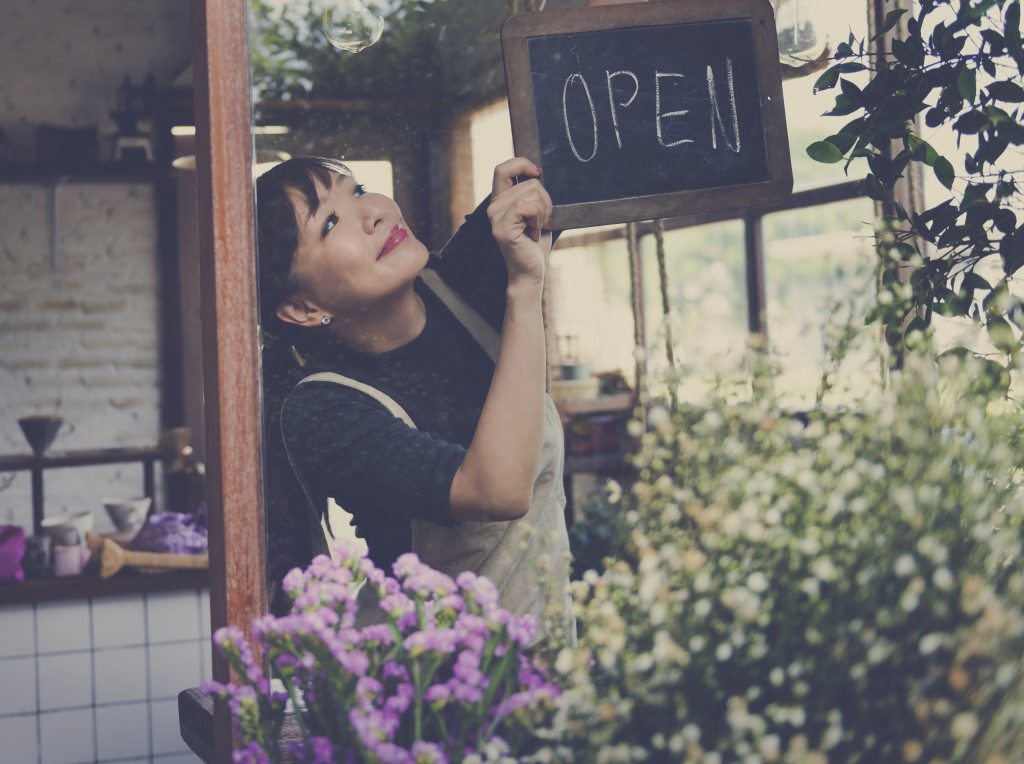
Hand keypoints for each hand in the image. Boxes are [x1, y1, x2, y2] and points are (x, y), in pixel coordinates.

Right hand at [487, 157, 553, 286]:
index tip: (538, 172)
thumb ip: (533, 194)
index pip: (503, 169)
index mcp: (500, 201)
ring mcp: (496, 217)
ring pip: (531, 193)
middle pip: (529, 182)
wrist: (531, 272)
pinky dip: (538, 218)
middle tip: (540, 222)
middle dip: (545, 200)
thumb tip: (539, 171)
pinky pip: (527, 206)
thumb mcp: (536, 213)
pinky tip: (534, 232)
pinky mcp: (502, 227)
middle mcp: (494, 207)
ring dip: (543, 212)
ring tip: (536, 229)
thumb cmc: (535, 245)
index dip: (521, 164)